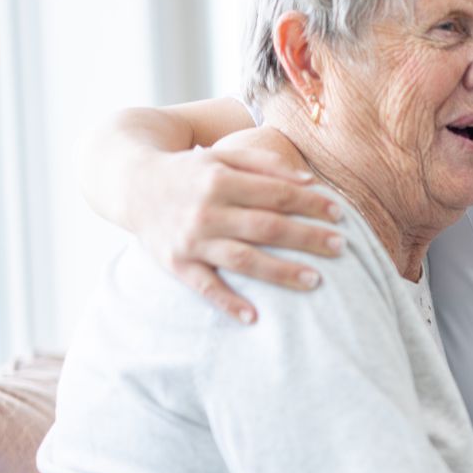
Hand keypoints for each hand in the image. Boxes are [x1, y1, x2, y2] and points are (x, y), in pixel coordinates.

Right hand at [131, 145, 343, 322]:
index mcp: (221, 179)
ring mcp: (190, 239)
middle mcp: (206, 210)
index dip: (311, 204)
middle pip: (266, 227)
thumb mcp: (223, 156)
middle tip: (341, 247)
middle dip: (307, 237)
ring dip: (281, 271)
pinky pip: (205, 287)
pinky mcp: (175, 264)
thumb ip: (265, 164)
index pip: (277, 194)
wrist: (131, 183)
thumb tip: (310, 180)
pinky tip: (255, 316)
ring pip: (243, 259)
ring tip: (316, 280)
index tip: (340, 215)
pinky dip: (228, 302)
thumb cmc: (191, 171)